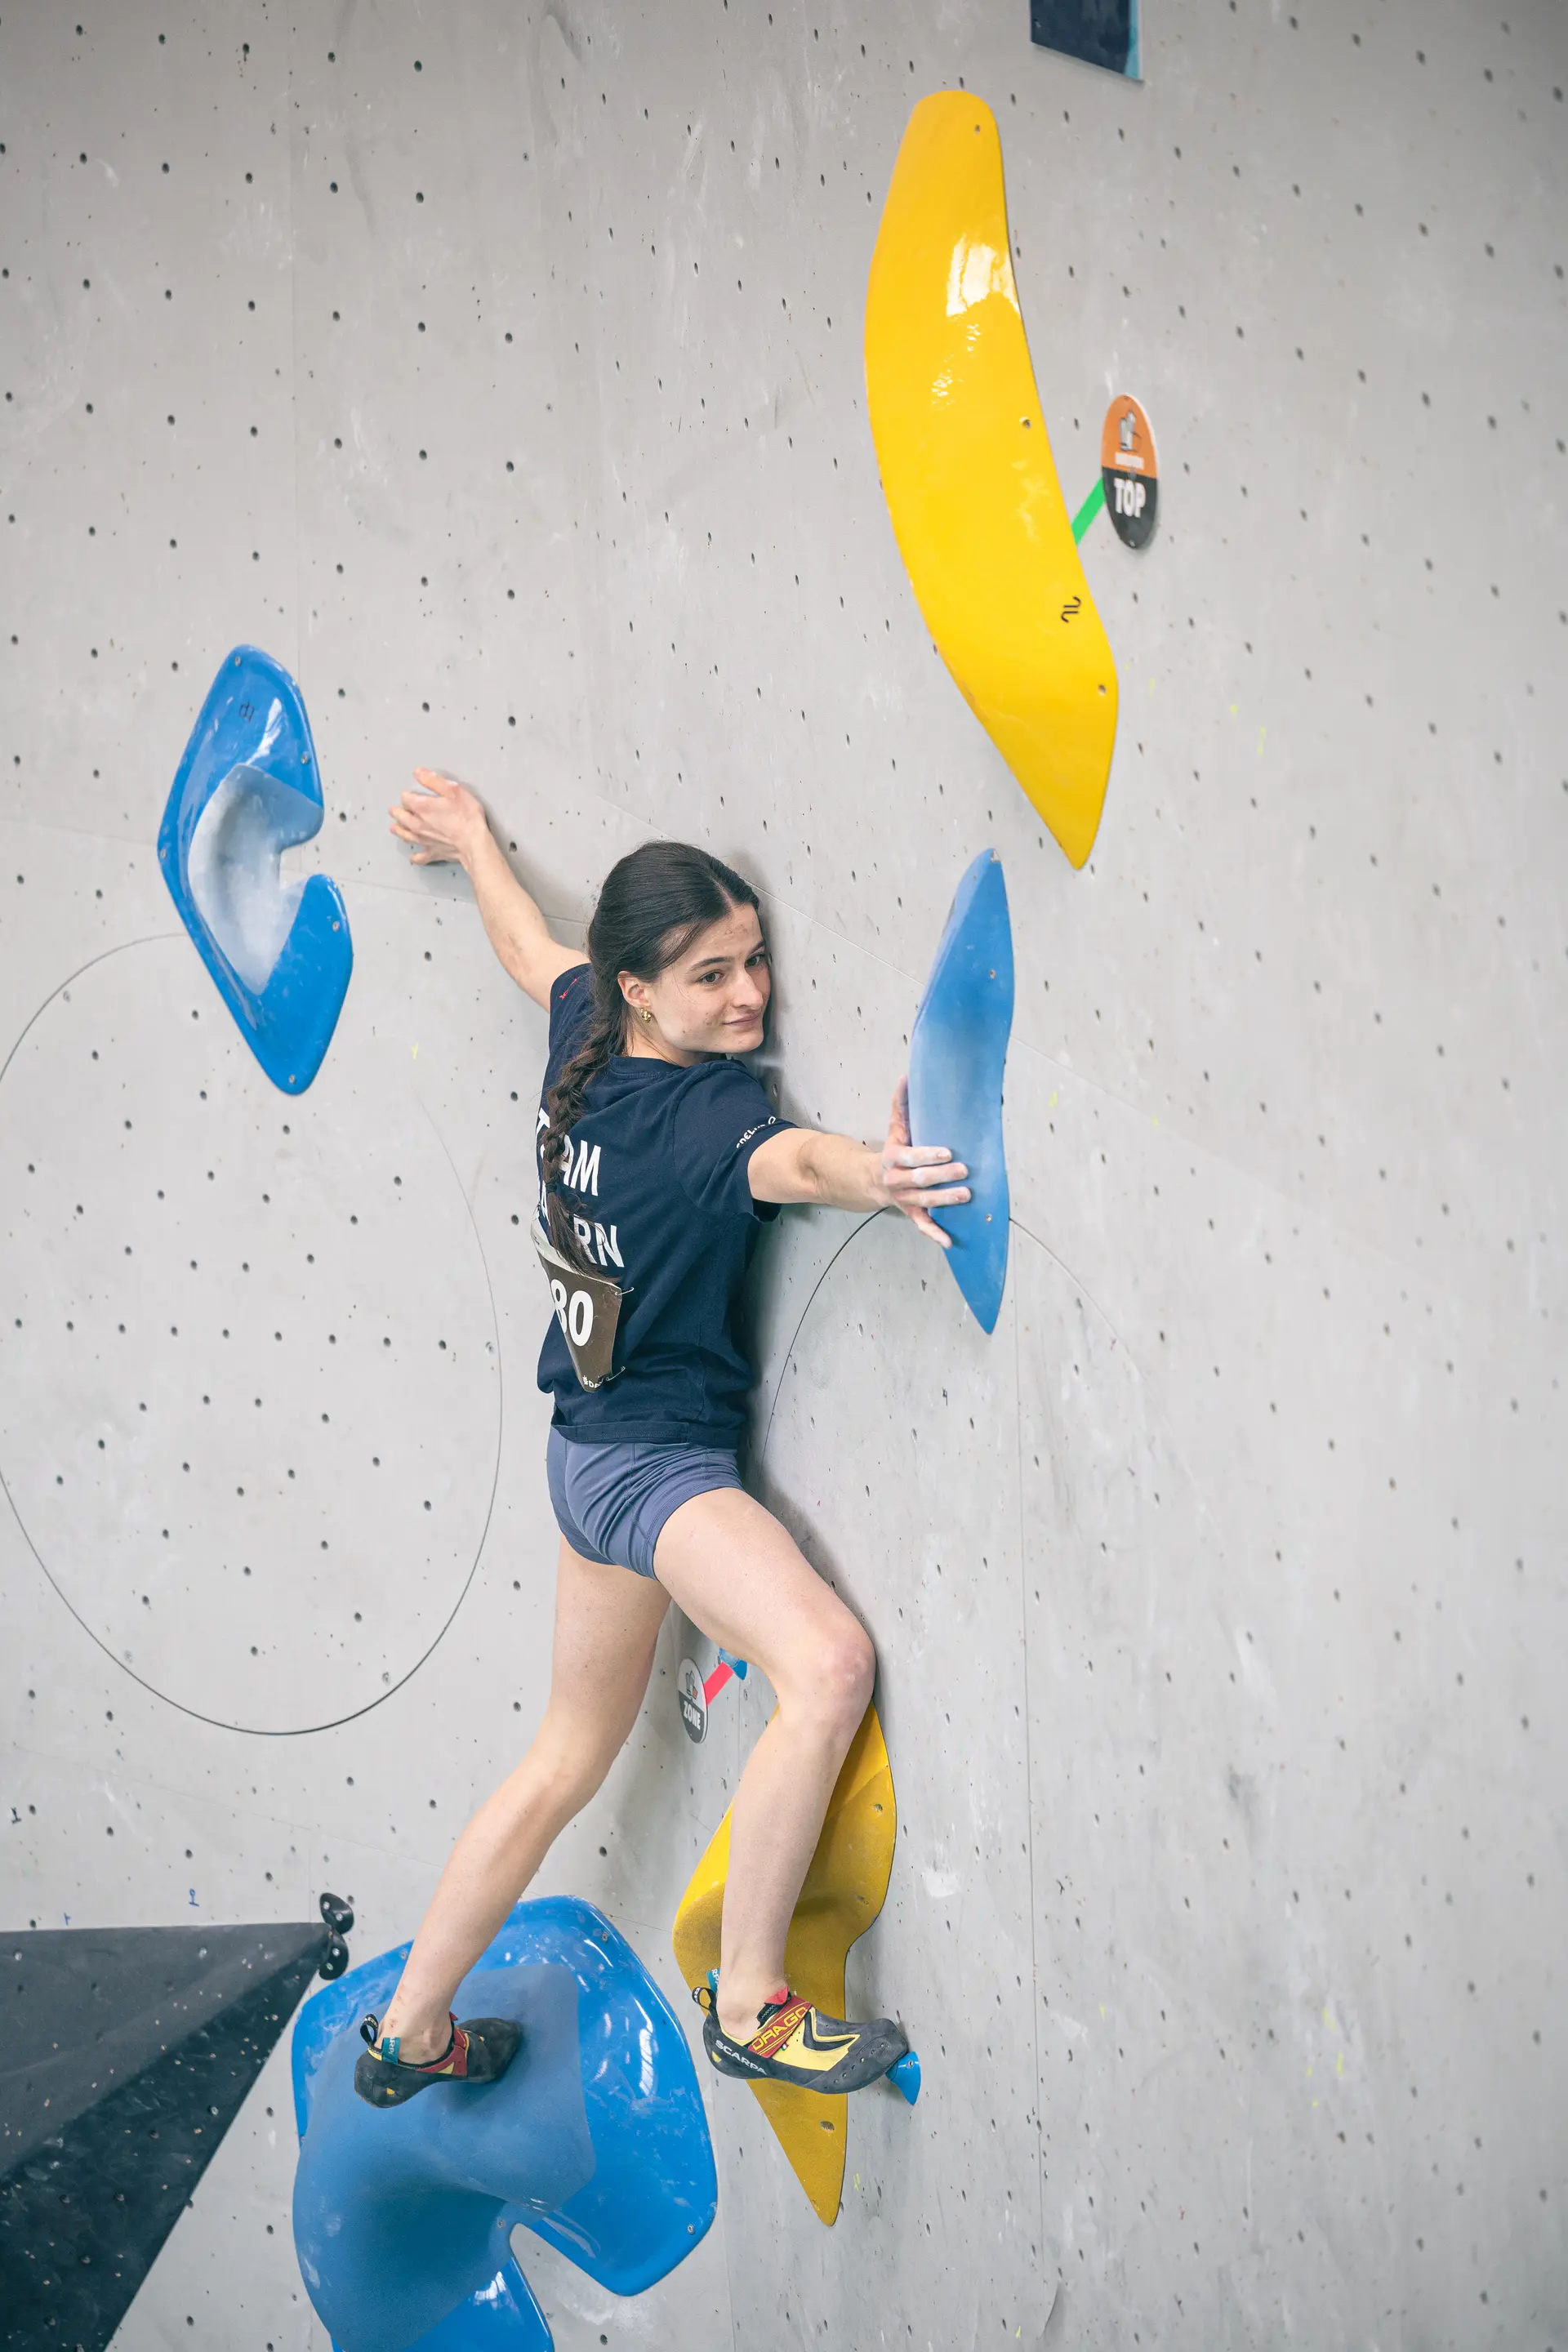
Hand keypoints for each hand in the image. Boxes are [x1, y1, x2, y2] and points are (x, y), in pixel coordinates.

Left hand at [389, 768, 490, 866]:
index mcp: (421, 807)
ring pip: (405, 835)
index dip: (408, 795)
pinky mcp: (432, 853)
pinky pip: (419, 857)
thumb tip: (417, 772)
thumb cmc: (466, 816)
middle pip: (401, 817)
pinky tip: (413, 857)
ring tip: (394, 828)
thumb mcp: (453, 790)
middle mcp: (417, 824)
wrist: (474, 843)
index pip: (406, 798)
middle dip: (397, 812)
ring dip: (399, 830)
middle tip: (394, 810)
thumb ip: (433, 780)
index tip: (411, 794)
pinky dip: (415, 857)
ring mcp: (423, 840)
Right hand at [877, 1077, 968, 1247]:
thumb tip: (906, 1077)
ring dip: (945, 1200)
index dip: (928, 1155)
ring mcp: (903, 1199)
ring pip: (924, 1202)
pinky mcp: (910, 1213)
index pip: (910, 1157)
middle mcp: (896, 1181)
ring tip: (967, 1195)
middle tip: (965, 1170)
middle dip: (942, 1176)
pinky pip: (922, 1225)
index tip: (948, 1151)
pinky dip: (934, 1234)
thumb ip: (901, 1104)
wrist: (871, 1181)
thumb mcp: (895, 1128)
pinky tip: (949, 1241)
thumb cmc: (892, 1151)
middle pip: (919, 1181)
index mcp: (892, 1158)